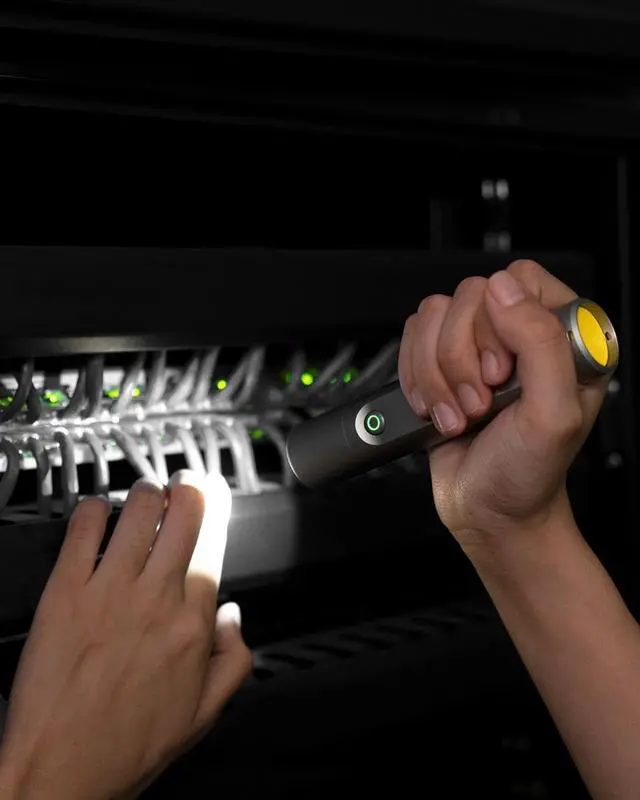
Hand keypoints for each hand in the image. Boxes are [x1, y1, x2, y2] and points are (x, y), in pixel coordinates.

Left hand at [0, 470, 250, 799]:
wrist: (60, 774)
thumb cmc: (126, 746)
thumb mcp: (203, 714)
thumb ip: (234, 660)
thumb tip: (234, 615)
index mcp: (191, 623)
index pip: (214, 544)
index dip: (217, 509)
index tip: (216, 495)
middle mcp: (155, 598)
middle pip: (184, 513)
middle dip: (189, 487)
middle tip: (186, 483)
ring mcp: (109, 591)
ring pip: (138, 510)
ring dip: (146, 493)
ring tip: (144, 495)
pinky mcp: (64, 593)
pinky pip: (83, 529)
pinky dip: (94, 509)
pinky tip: (97, 512)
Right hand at [398, 260, 608, 543]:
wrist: (489, 512)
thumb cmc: (528, 473)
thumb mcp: (552, 416)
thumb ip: (540, 344)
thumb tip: (503, 290)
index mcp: (564, 338)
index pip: (520, 281)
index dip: (499, 324)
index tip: (501, 374)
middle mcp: (519, 335)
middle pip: (469, 297)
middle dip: (461, 360)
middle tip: (481, 403)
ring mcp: (477, 347)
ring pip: (434, 316)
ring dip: (437, 375)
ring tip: (460, 414)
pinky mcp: (441, 362)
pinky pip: (412, 338)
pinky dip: (417, 379)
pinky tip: (438, 409)